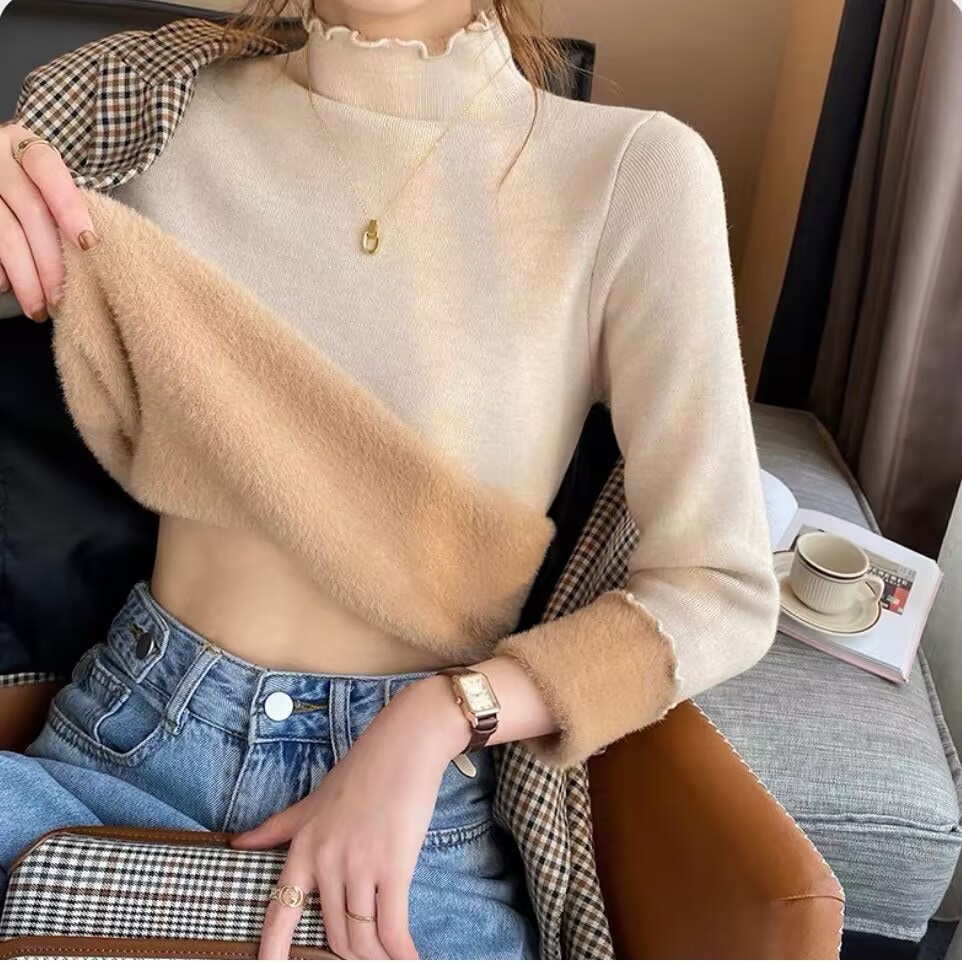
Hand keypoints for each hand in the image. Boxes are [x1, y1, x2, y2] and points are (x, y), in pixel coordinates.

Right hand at [0, 120, 98, 321]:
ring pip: (3, 234)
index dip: (69, 206)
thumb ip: (62, 203)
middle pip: (30, 211)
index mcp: (22, 144)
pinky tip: (9, 289)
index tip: (89, 244)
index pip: (47, 169)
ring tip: (39, 308)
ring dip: (24, 277)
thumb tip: (90, 250)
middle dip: (50, 261)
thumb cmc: (30, 183)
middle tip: (63, 298)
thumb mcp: (45, 179)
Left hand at [230, 675, 470, 960]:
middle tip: (367, 958)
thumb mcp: (313, 800)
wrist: (403, 744)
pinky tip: (412, 961)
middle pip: (334, 935)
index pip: (280, 911)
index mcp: (303, 847)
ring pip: (361, 938)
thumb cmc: (362, 770)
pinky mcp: (393, 866)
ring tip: (391, 961)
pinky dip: (402, 954)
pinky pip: (393, 927)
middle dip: (352, 956)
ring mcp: (358, 864)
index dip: (273, 950)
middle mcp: (326, 861)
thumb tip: (237, 843)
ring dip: (378, 958)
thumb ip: (276, 828)